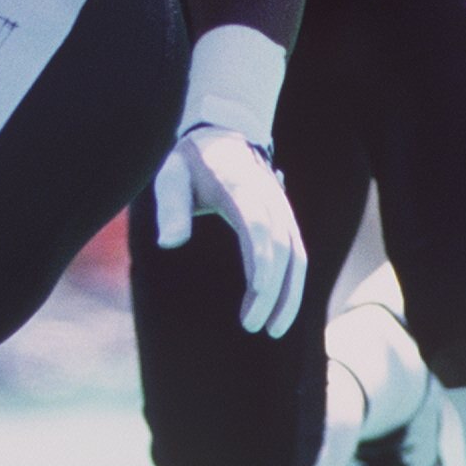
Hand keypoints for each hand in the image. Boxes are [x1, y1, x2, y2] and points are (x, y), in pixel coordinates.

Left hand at [154, 124, 306, 337]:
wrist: (219, 136)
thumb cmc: (189, 162)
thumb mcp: (170, 175)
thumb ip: (170, 207)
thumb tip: (168, 244)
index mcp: (239, 186)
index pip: (258, 226)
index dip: (262, 260)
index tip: (257, 293)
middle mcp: (268, 198)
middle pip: (282, 248)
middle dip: (274, 291)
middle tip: (254, 327)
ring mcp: (280, 209)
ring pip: (297, 256)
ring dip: (289, 294)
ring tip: (271, 329)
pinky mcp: (284, 221)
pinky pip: (296, 256)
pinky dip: (289, 285)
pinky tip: (271, 309)